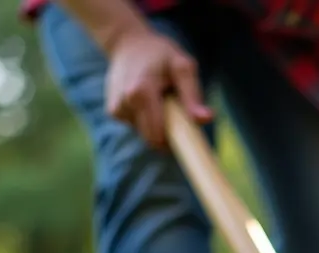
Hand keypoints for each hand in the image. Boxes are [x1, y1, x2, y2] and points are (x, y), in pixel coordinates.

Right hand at [105, 27, 211, 147]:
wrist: (127, 43)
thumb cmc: (160, 54)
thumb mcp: (182, 66)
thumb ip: (193, 94)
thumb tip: (205, 119)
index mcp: (140, 93)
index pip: (159, 137)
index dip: (176, 143)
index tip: (188, 142)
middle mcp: (124, 104)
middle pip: (152, 139)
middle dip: (168, 133)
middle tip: (178, 112)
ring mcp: (116, 109)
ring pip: (145, 133)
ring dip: (158, 123)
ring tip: (160, 99)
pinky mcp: (113, 112)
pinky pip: (138, 126)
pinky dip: (147, 118)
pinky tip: (147, 99)